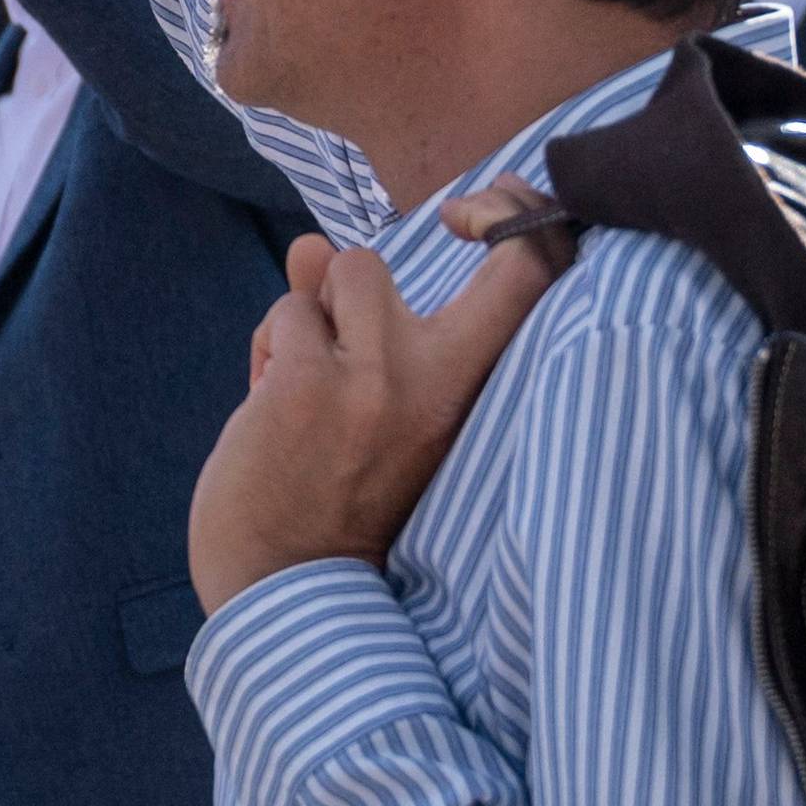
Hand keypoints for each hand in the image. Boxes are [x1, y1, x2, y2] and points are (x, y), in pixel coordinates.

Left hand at [187, 228, 560, 616]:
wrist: (295, 592)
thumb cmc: (347, 500)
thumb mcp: (386, 410)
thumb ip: (363, 325)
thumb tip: (314, 246)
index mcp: (473, 389)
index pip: (534, 271)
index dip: (514, 213)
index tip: (474, 215)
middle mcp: (432, 377)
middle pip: (372, 262)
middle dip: (341, 280)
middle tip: (335, 321)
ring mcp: (369, 377)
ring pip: (317, 281)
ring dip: (302, 323)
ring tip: (302, 387)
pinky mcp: (305, 384)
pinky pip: (283, 315)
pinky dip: (270, 351)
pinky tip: (270, 407)